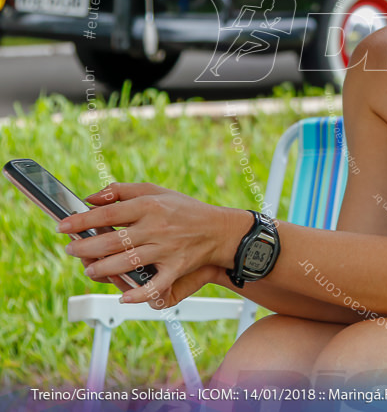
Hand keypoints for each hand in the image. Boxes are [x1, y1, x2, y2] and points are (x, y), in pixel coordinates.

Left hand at [60, 183, 249, 304]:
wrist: (220, 230)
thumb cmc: (185, 209)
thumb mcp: (156, 190)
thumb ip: (122, 191)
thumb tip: (91, 198)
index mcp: (150, 206)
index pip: (109, 213)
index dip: (82, 220)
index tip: (64, 226)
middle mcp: (157, 227)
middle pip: (113, 240)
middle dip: (86, 247)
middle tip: (72, 249)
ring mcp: (167, 250)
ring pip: (127, 263)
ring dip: (103, 268)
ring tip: (90, 269)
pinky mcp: (176, 268)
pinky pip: (155, 285)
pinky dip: (139, 294)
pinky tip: (124, 297)